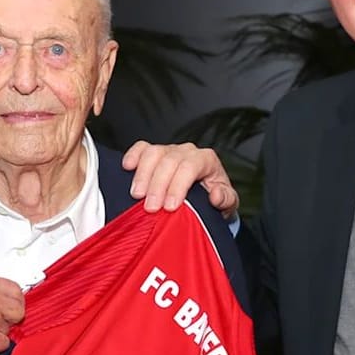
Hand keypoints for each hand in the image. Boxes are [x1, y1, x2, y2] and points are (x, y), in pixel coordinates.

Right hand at [122, 141, 238, 217]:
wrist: (205, 196)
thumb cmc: (213, 198)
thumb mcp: (227, 203)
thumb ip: (226, 199)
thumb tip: (215, 195)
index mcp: (206, 160)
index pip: (190, 167)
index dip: (178, 186)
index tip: (170, 206)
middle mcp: (187, 151)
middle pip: (169, 161)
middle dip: (158, 185)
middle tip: (150, 208)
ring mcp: (169, 150)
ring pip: (153, 153)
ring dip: (143, 174)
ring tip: (137, 195)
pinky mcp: (154, 153)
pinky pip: (142, 147)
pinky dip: (133, 155)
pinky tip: (127, 167)